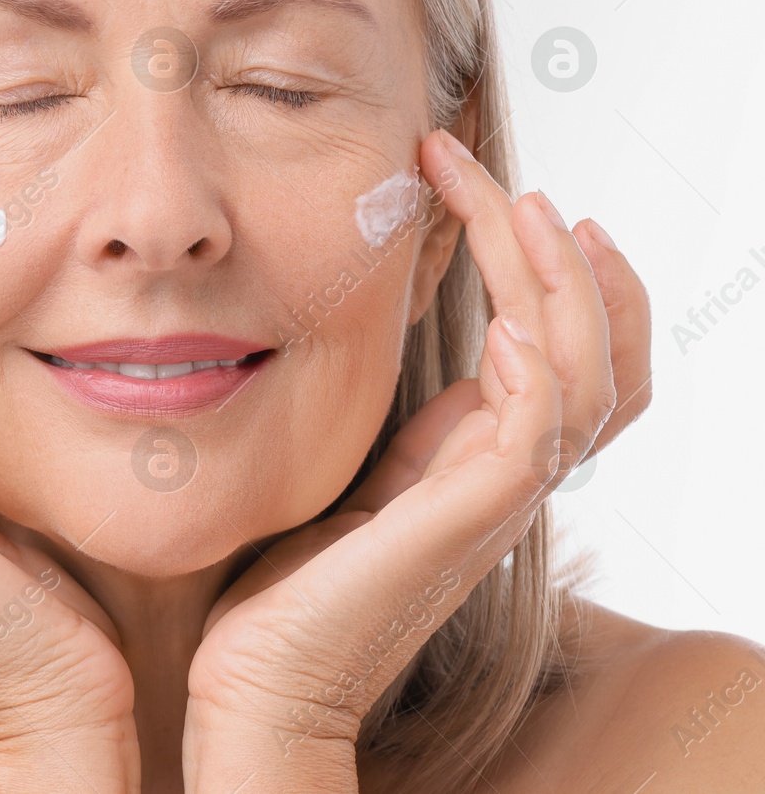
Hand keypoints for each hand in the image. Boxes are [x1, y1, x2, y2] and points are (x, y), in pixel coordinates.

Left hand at [182, 128, 652, 790]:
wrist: (258, 678)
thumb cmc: (289, 582)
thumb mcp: (358, 473)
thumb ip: (407, 427)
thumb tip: (431, 350)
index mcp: (483, 457)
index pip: (576, 355)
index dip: (571, 278)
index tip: (517, 196)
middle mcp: (508, 474)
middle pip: (599, 350)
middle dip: (565, 255)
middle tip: (515, 178)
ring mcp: (494, 500)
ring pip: (586, 375)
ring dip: (561, 284)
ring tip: (525, 209)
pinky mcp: (462, 523)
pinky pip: (535, 434)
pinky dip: (537, 369)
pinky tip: (502, 320)